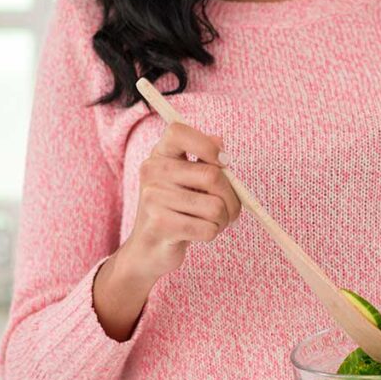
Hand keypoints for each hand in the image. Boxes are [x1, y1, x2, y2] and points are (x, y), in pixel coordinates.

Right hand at [120, 122, 240, 281]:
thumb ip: (204, 160)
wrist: (148, 248)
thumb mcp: (187, 181)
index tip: (224, 162)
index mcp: (159, 155)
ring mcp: (153, 198)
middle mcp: (152, 172)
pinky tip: (199, 233)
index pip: (178, 131)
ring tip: (212, 222)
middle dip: (232, 198)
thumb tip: (220, 141)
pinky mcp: (160, 225)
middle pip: (212, 175)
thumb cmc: (177, 210)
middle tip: (230, 208)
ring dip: (223, 219)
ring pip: (216, 207)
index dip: (207, 145)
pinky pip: (208, 229)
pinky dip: (212, 233)